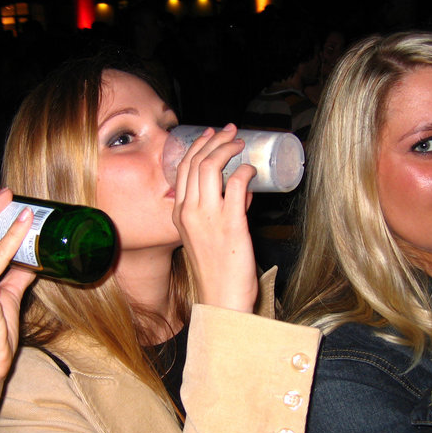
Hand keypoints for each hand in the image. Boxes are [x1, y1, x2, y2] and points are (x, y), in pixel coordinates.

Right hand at [172, 124, 258, 312]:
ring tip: (241, 144)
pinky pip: (236, 185)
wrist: (221, 301)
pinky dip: (244, 171)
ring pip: (211, 167)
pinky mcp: (231, 224)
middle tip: (231, 132)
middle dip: (215, 140)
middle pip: (197, 162)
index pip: (183, 169)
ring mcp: (208, 217)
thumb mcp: (205, 237)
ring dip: (228, 149)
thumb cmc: (217, 273)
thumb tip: (242, 188)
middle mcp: (188, 212)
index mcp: (179, 214)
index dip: (198, 146)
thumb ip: (219, 211)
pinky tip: (252, 170)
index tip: (211, 134)